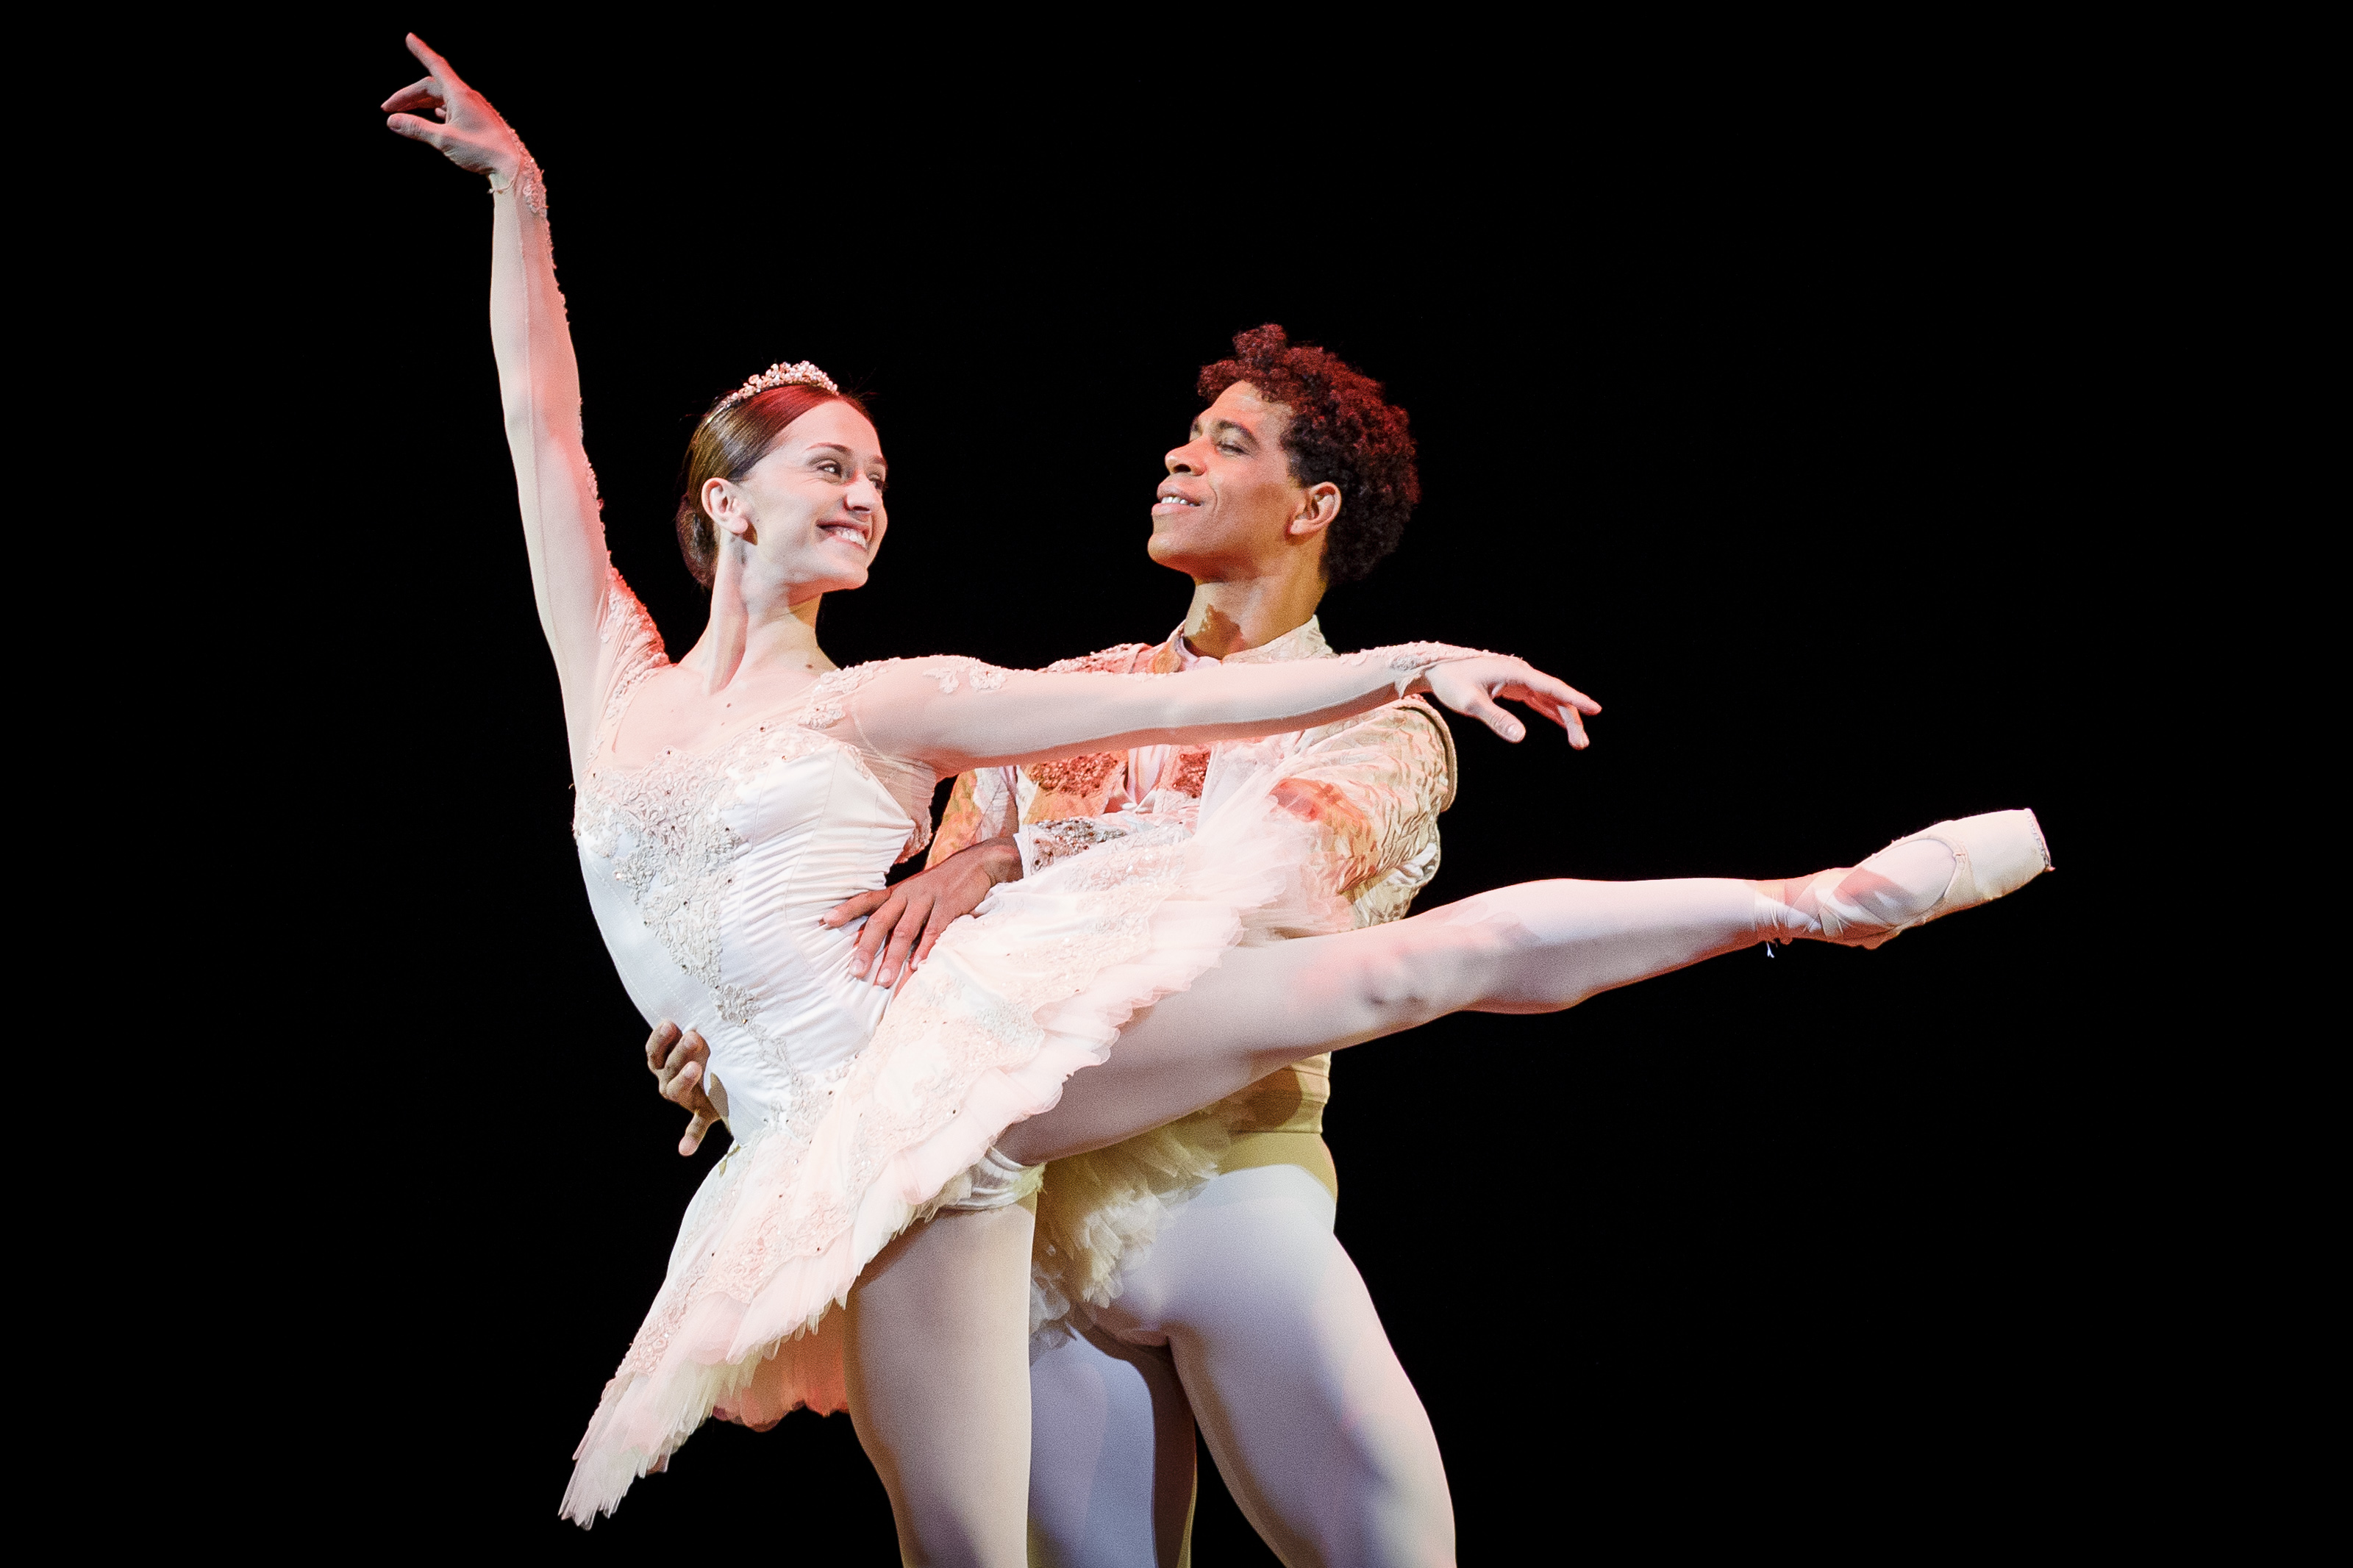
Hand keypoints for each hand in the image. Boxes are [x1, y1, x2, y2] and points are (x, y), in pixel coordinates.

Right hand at [380, 34, 524, 180]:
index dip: (421, 51)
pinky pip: (452, 108)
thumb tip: (393, 121)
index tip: (410, 38)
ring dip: (421, 104)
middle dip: (408, 95)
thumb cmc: (481, 151)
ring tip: (404, 115)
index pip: (435, 65)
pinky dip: (437, 109)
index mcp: (459, 94)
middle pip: (432, 87)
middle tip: (388, 109)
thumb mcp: (444, 140)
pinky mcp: (478, 120)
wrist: (511, 166)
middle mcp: (467, 97)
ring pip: (441, 98)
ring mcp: (474, 108)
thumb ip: (417, 128)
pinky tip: (433, 116)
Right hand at [646, 1021, 726, 1155]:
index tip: (669, 1024)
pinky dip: (691, 1138)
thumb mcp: (704, 1036)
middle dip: (680, 1052)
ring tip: (695, 1067)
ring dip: (684, 1079)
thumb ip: (699, 1024)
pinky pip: (696, 1127)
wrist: (728, 1079)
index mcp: (665, 1063)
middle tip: (694, 1037)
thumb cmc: (711, 1049)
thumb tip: (705, 997)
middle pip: (668, 1067)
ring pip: (676, 1089)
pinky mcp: (704, 1112)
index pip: (654, 1051)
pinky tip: (685, 1149)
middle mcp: (669, 1081)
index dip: (659, 1039)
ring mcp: (685, 1098)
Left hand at [821, 837, 1021, 988]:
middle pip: (881, 921)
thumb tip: (882, 938)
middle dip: (867, 948)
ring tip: (884, 981)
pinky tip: (918, 967)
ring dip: (893, 958)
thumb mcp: (918, 892)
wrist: (978, 863)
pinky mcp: (948, 905)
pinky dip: (925, 949)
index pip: (867, 900)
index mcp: (898, 892)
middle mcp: (908, 894)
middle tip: (856, 972)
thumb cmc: (944, 884)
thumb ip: (901, 911)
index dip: (847, 910)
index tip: (826, 921)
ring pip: (905, 931)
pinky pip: (934, 930)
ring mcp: (928, 899)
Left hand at [1422, 657, 1600, 747]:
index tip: (1596, 709)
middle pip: (1555, 695)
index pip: (1552, 688)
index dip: (1575, 700)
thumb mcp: (1470, 703)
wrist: (1435, 670)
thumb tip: (1521, 737)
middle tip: (1582, 744)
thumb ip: (1496, 719)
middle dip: (1572, 718)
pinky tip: (1561, 722)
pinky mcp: (1512, 686)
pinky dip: (1551, 711)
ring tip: (1578, 742)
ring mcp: (1518, 679)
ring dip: (1564, 718)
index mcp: (1516, 674)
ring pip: (1549, 698)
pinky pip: (1538, 699)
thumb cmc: (1451, 684)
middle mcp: (1521, 673)